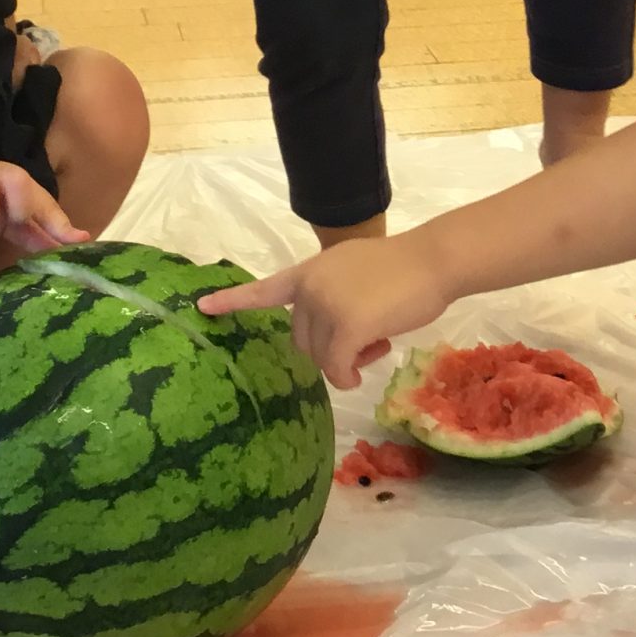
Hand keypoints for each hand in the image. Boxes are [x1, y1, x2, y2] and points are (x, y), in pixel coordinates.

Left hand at [198, 236, 454, 387]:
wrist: (432, 261)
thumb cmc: (404, 268)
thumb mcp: (356, 273)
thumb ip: (335, 295)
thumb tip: (335, 342)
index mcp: (310, 271)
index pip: (265, 288)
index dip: (233, 300)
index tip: (202, 308)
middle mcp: (310, 287)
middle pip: (301, 340)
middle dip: (329, 349)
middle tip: (367, 340)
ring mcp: (326, 306)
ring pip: (320, 356)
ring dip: (345, 362)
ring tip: (377, 342)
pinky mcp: (346, 327)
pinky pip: (337, 367)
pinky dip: (348, 375)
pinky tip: (364, 369)